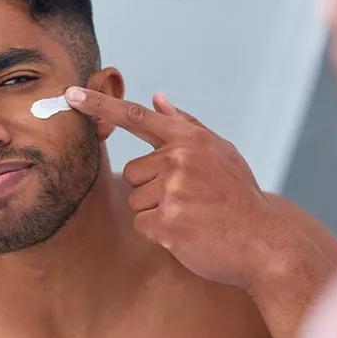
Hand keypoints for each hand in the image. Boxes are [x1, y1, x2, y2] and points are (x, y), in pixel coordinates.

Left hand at [65, 87, 304, 288]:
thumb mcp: (221, 152)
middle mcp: (179, 159)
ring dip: (156, 212)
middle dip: (153, 189)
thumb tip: (158, 98)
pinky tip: (188, 234)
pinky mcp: (168, 221)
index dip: (100, 105)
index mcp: (190, 140)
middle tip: (189, 200)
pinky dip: (160, 233)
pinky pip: (142, 224)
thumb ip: (185, 124)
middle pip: (134, 171)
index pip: (137, 117)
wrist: (265, 243)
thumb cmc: (239, 197)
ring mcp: (173, 190)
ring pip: (135, 199)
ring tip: (191, 216)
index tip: (71, 94)